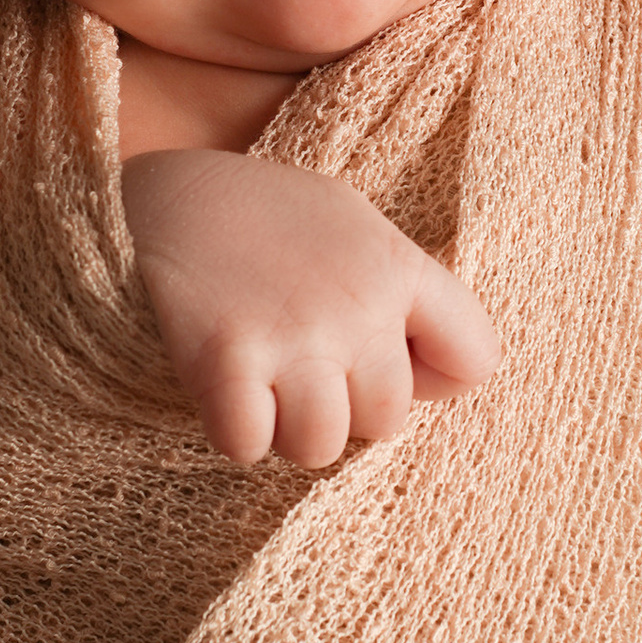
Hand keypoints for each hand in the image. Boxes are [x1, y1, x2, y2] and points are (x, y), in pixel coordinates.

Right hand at [122, 150, 499, 467]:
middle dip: (344, 411)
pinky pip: (249, 445)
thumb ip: (403, 292)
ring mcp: (293, 337)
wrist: (166, 197)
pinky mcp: (224, 363)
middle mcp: (357, 307)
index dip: (432, 378)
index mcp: (397, 269)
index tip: (384, 363)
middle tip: (300, 372)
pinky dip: (235, 434)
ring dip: (288, 432)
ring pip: (321, 445)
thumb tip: (445, 382)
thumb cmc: (263, 217)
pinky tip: (223, 393)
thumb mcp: (352, 225)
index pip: (475, 358)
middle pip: (385, 421)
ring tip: (263, 386)